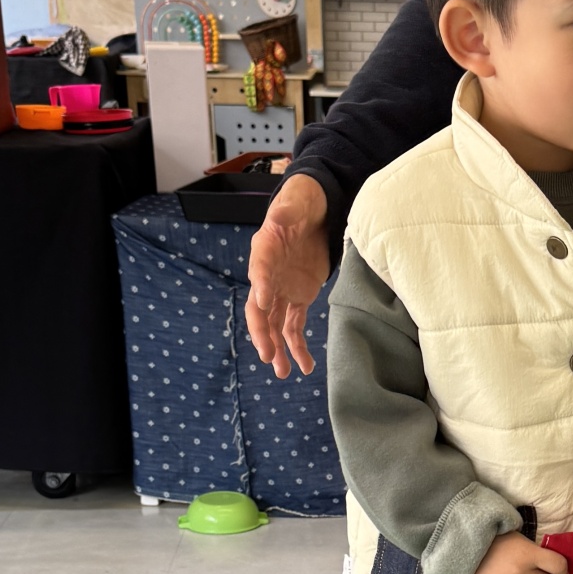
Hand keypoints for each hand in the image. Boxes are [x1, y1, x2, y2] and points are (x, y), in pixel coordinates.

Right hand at [244, 173, 331, 378]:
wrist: (313, 212)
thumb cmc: (302, 203)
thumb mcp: (297, 201)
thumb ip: (288, 209)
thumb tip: (279, 215)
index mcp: (264, 251)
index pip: (259, 272)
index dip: (261, 287)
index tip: (265, 302)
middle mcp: (268, 276)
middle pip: (260, 309)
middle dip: (263, 333)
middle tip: (267, 355)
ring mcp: (282, 290)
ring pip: (275, 325)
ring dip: (279, 349)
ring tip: (284, 372)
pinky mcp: (298, 297)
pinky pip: (295, 326)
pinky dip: (298, 346)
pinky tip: (305, 366)